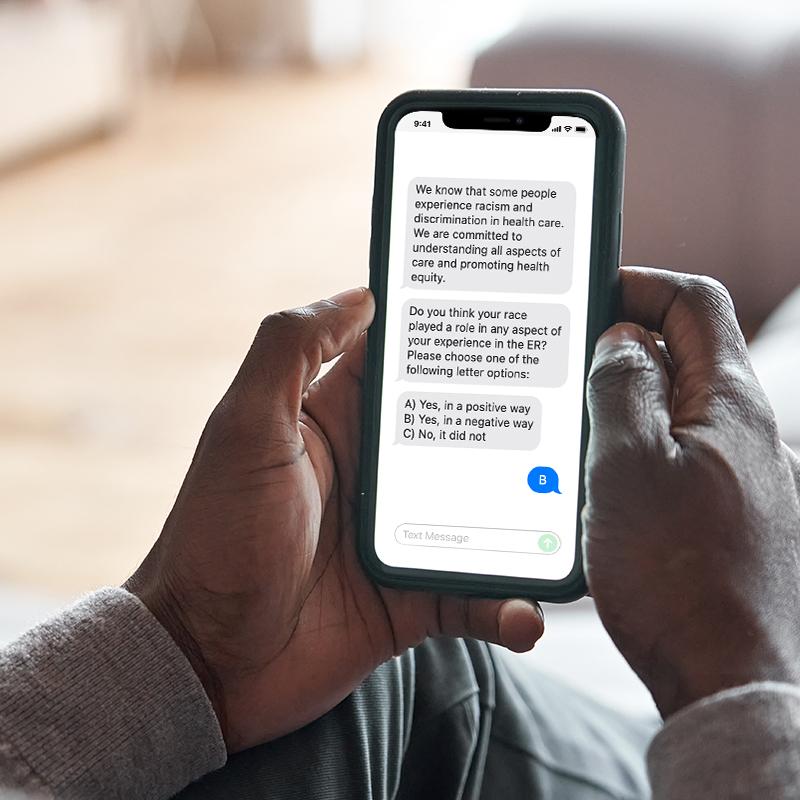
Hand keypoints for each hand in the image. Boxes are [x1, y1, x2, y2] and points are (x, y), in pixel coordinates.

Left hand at [126, 287, 543, 751]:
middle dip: (521, 419)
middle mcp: (377, 472)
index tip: (516, 309)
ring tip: (577, 514)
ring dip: (531, 516)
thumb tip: (361, 295)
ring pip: (487, 513)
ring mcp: (401, 534)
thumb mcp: (243, 427)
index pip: (408, 362)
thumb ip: (290, 350)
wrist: (207, 659)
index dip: (456, 333)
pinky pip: (475, 596)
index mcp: (340, 420)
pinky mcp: (412, 597)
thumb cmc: (216, 535)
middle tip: (581, 407)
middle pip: (465, 433)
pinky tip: (527, 612)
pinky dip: (505, 605)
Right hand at [583, 267, 799, 717]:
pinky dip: (633, 454)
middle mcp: (746, 434)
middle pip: (681, 357)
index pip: (695, 303)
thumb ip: (622, 389)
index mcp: (730, 405)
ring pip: (671, 413)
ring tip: (570, 432)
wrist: (730, 679)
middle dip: (620, 353)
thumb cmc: (680, 576)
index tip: (589, 298)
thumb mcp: (628, 465)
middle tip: (562, 370)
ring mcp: (738, 477)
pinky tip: (596, 486)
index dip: (641, 286)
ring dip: (621, 410)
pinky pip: (674, 461)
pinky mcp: (724, 516)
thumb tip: (622, 342)